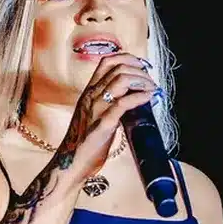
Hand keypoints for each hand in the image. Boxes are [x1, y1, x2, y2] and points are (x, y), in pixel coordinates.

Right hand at [57, 53, 157, 183]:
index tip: (142, 67)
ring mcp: (96, 109)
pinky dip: (140, 96)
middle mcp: (91, 96)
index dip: (128, 59)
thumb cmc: (83, 144)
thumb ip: (108, 105)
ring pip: (121, 79)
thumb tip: (131, 99)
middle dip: (140, 71)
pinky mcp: (103, 124)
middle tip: (151, 82)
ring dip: (142, 81)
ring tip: (152, 89)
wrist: (70, 164)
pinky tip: (149, 98)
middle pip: (118, 67)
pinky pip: (123, 103)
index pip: (107, 62)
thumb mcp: (94, 117)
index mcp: (89, 93)